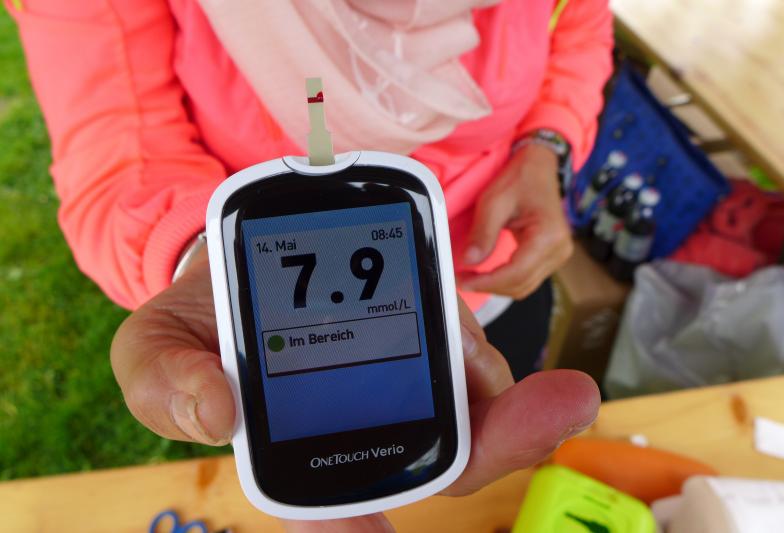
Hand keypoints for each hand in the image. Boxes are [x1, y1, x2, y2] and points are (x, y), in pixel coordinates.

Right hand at [111, 249, 598, 531]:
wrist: (228, 265)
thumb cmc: (195, 329)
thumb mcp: (154, 350)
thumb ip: (165, 382)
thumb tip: (215, 411)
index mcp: (298, 452)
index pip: (342, 509)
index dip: (362, 526)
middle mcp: (360, 426)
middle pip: (442, 453)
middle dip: (505, 439)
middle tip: (562, 408)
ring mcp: (395, 380)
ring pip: (466, 398)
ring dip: (504, 388)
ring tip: (532, 369)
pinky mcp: (415, 336)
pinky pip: (459, 345)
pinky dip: (473, 338)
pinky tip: (468, 316)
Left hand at [460, 143, 572, 298]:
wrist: (539, 167)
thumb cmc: (521, 178)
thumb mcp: (494, 201)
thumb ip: (483, 233)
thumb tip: (469, 261)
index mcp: (549, 236)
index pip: (516, 273)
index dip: (486, 282)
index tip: (462, 281)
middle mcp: (559, 250)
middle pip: (520, 285)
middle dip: (488, 286)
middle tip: (461, 280)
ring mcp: (558, 255)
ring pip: (524, 286)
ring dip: (496, 286)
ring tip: (471, 278)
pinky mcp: (551, 257)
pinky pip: (527, 278)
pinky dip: (506, 280)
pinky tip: (487, 274)